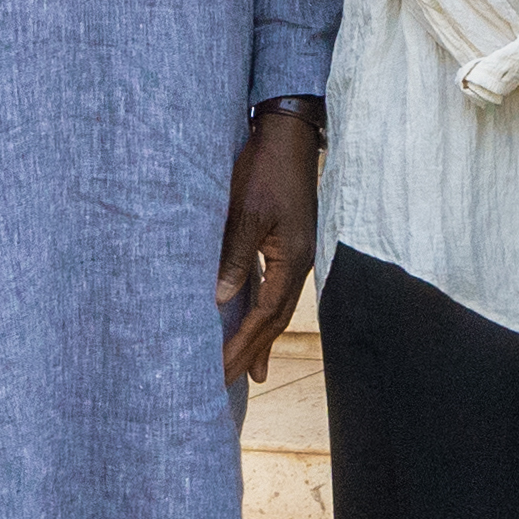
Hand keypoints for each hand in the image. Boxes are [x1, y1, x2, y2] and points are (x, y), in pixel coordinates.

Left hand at [219, 105, 324, 386]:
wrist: (287, 134)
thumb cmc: (264, 167)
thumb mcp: (245, 211)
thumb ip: (235, 256)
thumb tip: (221, 300)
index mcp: (291, 260)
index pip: (264, 317)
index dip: (241, 347)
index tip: (218, 373)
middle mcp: (299, 264)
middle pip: (273, 322)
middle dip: (249, 354)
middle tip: (224, 385)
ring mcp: (296, 256)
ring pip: (275, 309)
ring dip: (260, 341)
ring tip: (250, 374)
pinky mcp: (288, 245)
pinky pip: (274, 290)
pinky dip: (262, 314)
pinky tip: (257, 325)